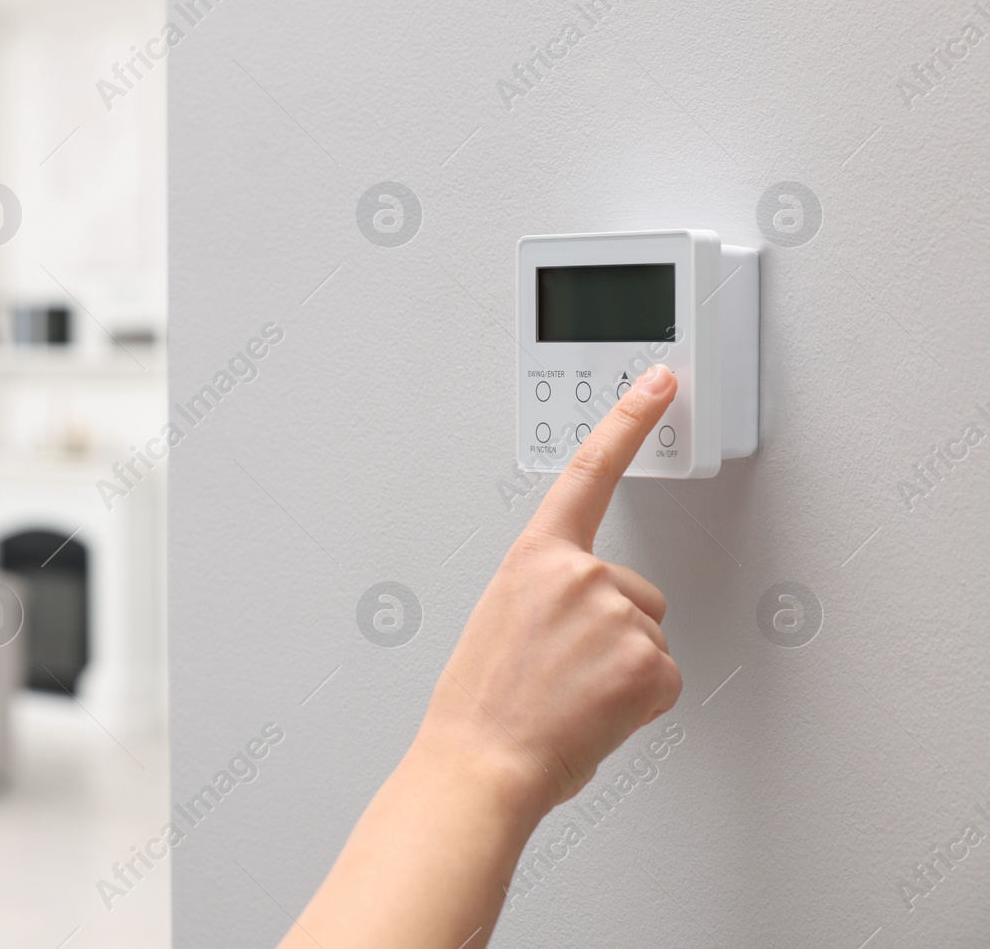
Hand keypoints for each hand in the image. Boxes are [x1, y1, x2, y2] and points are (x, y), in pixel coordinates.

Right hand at [419, 363, 682, 816]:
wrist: (481, 764)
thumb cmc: (480, 705)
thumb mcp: (500, 621)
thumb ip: (548, 593)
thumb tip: (581, 612)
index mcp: (535, 558)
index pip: (588, 472)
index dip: (628, 420)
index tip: (660, 381)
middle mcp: (581, 576)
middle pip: (636, 592)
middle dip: (612, 633)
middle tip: (563, 673)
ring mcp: (618, 616)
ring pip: (649, 638)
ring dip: (621, 671)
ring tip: (571, 697)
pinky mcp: (649, 662)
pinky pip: (663, 678)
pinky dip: (638, 702)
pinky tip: (595, 713)